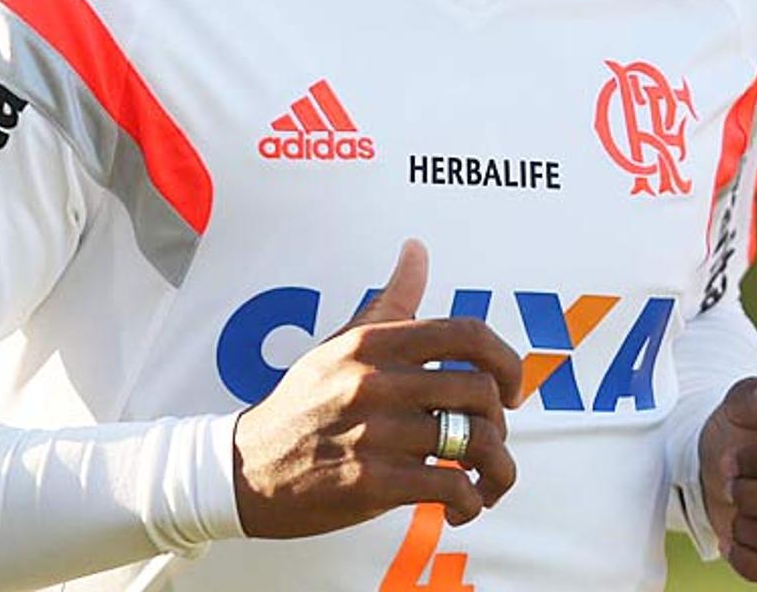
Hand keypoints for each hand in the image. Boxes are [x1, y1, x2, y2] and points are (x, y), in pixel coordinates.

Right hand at [231, 240, 522, 537]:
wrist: (245, 468)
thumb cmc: (303, 403)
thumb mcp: (342, 343)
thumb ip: (391, 301)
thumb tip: (417, 249)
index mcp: (374, 343)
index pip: (467, 334)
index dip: (506, 361)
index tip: (511, 390)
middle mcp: (376, 381)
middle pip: (480, 391)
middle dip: (500, 423)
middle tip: (488, 441)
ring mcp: (374, 432)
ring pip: (475, 443)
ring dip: (497, 470)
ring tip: (486, 481)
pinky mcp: (372, 482)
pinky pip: (451, 486)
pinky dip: (471, 502)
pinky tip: (460, 507)